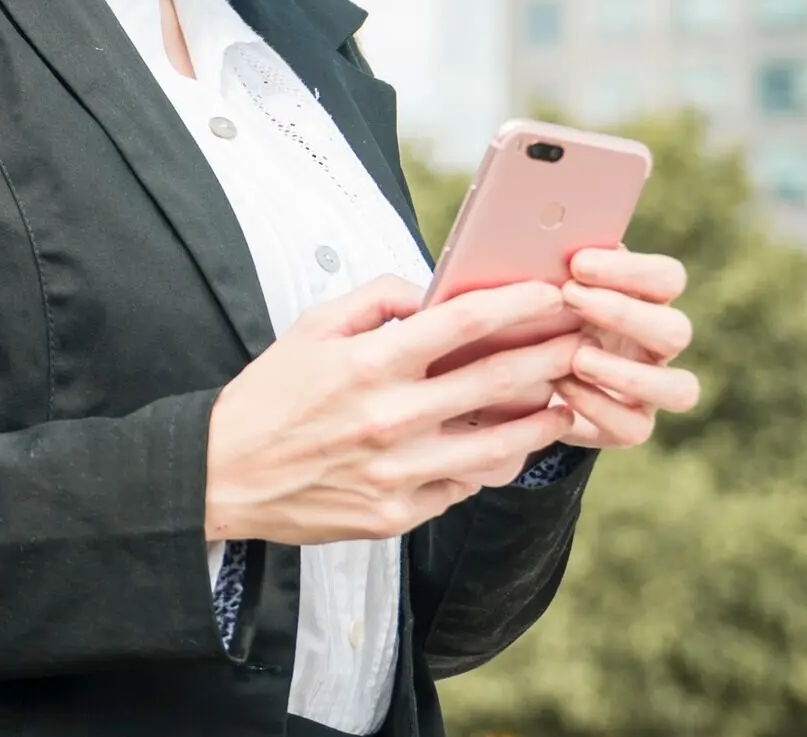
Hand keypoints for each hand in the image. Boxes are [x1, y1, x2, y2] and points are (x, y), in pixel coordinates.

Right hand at [205, 275, 583, 546]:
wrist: (223, 474)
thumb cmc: (270, 395)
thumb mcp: (313, 327)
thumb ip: (375, 300)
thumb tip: (427, 291)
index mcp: (369, 362)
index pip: (462, 324)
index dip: (517, 306)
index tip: (553, 293)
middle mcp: (389, 418)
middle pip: (493, 382)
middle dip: (548, 355)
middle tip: (583, 339)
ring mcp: (397, 473)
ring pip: (494, 445)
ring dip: (540, 420)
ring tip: (565, 402)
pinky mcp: (396, 515)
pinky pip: (462, 487)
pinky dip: (493, 465)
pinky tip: (512, 447)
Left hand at [551, 247, 699, 449]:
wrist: (520, 369)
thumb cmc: (538, 309)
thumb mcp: (545, 282)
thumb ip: (555, 262)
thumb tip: (541, 236)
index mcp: (646, 299)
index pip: (669, 277)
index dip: (632, 271)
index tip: (578, 263)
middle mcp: (657, 344)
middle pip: (677, 330)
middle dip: (624, 314)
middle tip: (570, 298)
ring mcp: (651, 390)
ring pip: (680, 389)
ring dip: (627, 372)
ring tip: (577, 356)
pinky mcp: (630, 427)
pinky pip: (635, 427)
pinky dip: (598, 406)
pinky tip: (560, 386)